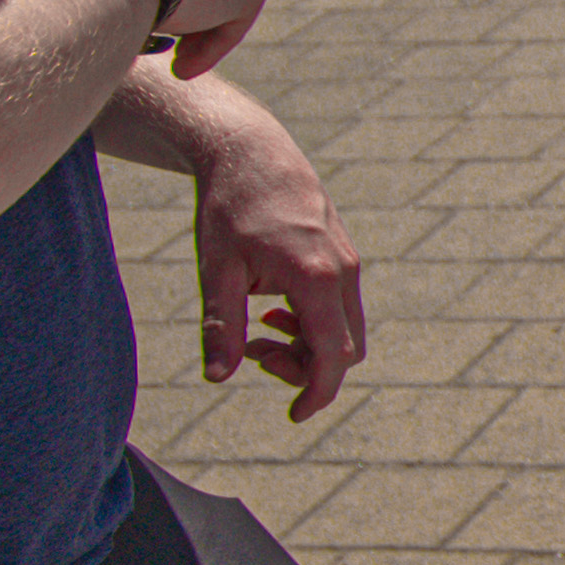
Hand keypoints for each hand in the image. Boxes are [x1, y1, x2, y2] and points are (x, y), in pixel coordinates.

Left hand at [181, 94, 367, 416]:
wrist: (251, 149)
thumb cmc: (230, 206)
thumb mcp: (217, 270)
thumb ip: (222, 327)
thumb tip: (217, 377)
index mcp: (315, 278)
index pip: (331, 356)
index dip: (317, 393)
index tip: (295, 415)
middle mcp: (342, 271)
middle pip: (344, 349)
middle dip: (306, 368)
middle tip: (256, 355)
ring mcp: (347, 261)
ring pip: (344, 328)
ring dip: (307, 345)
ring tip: (259, 330)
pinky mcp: (342, 254)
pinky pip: (339, 306)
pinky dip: (313, 322)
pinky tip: (273, 308)